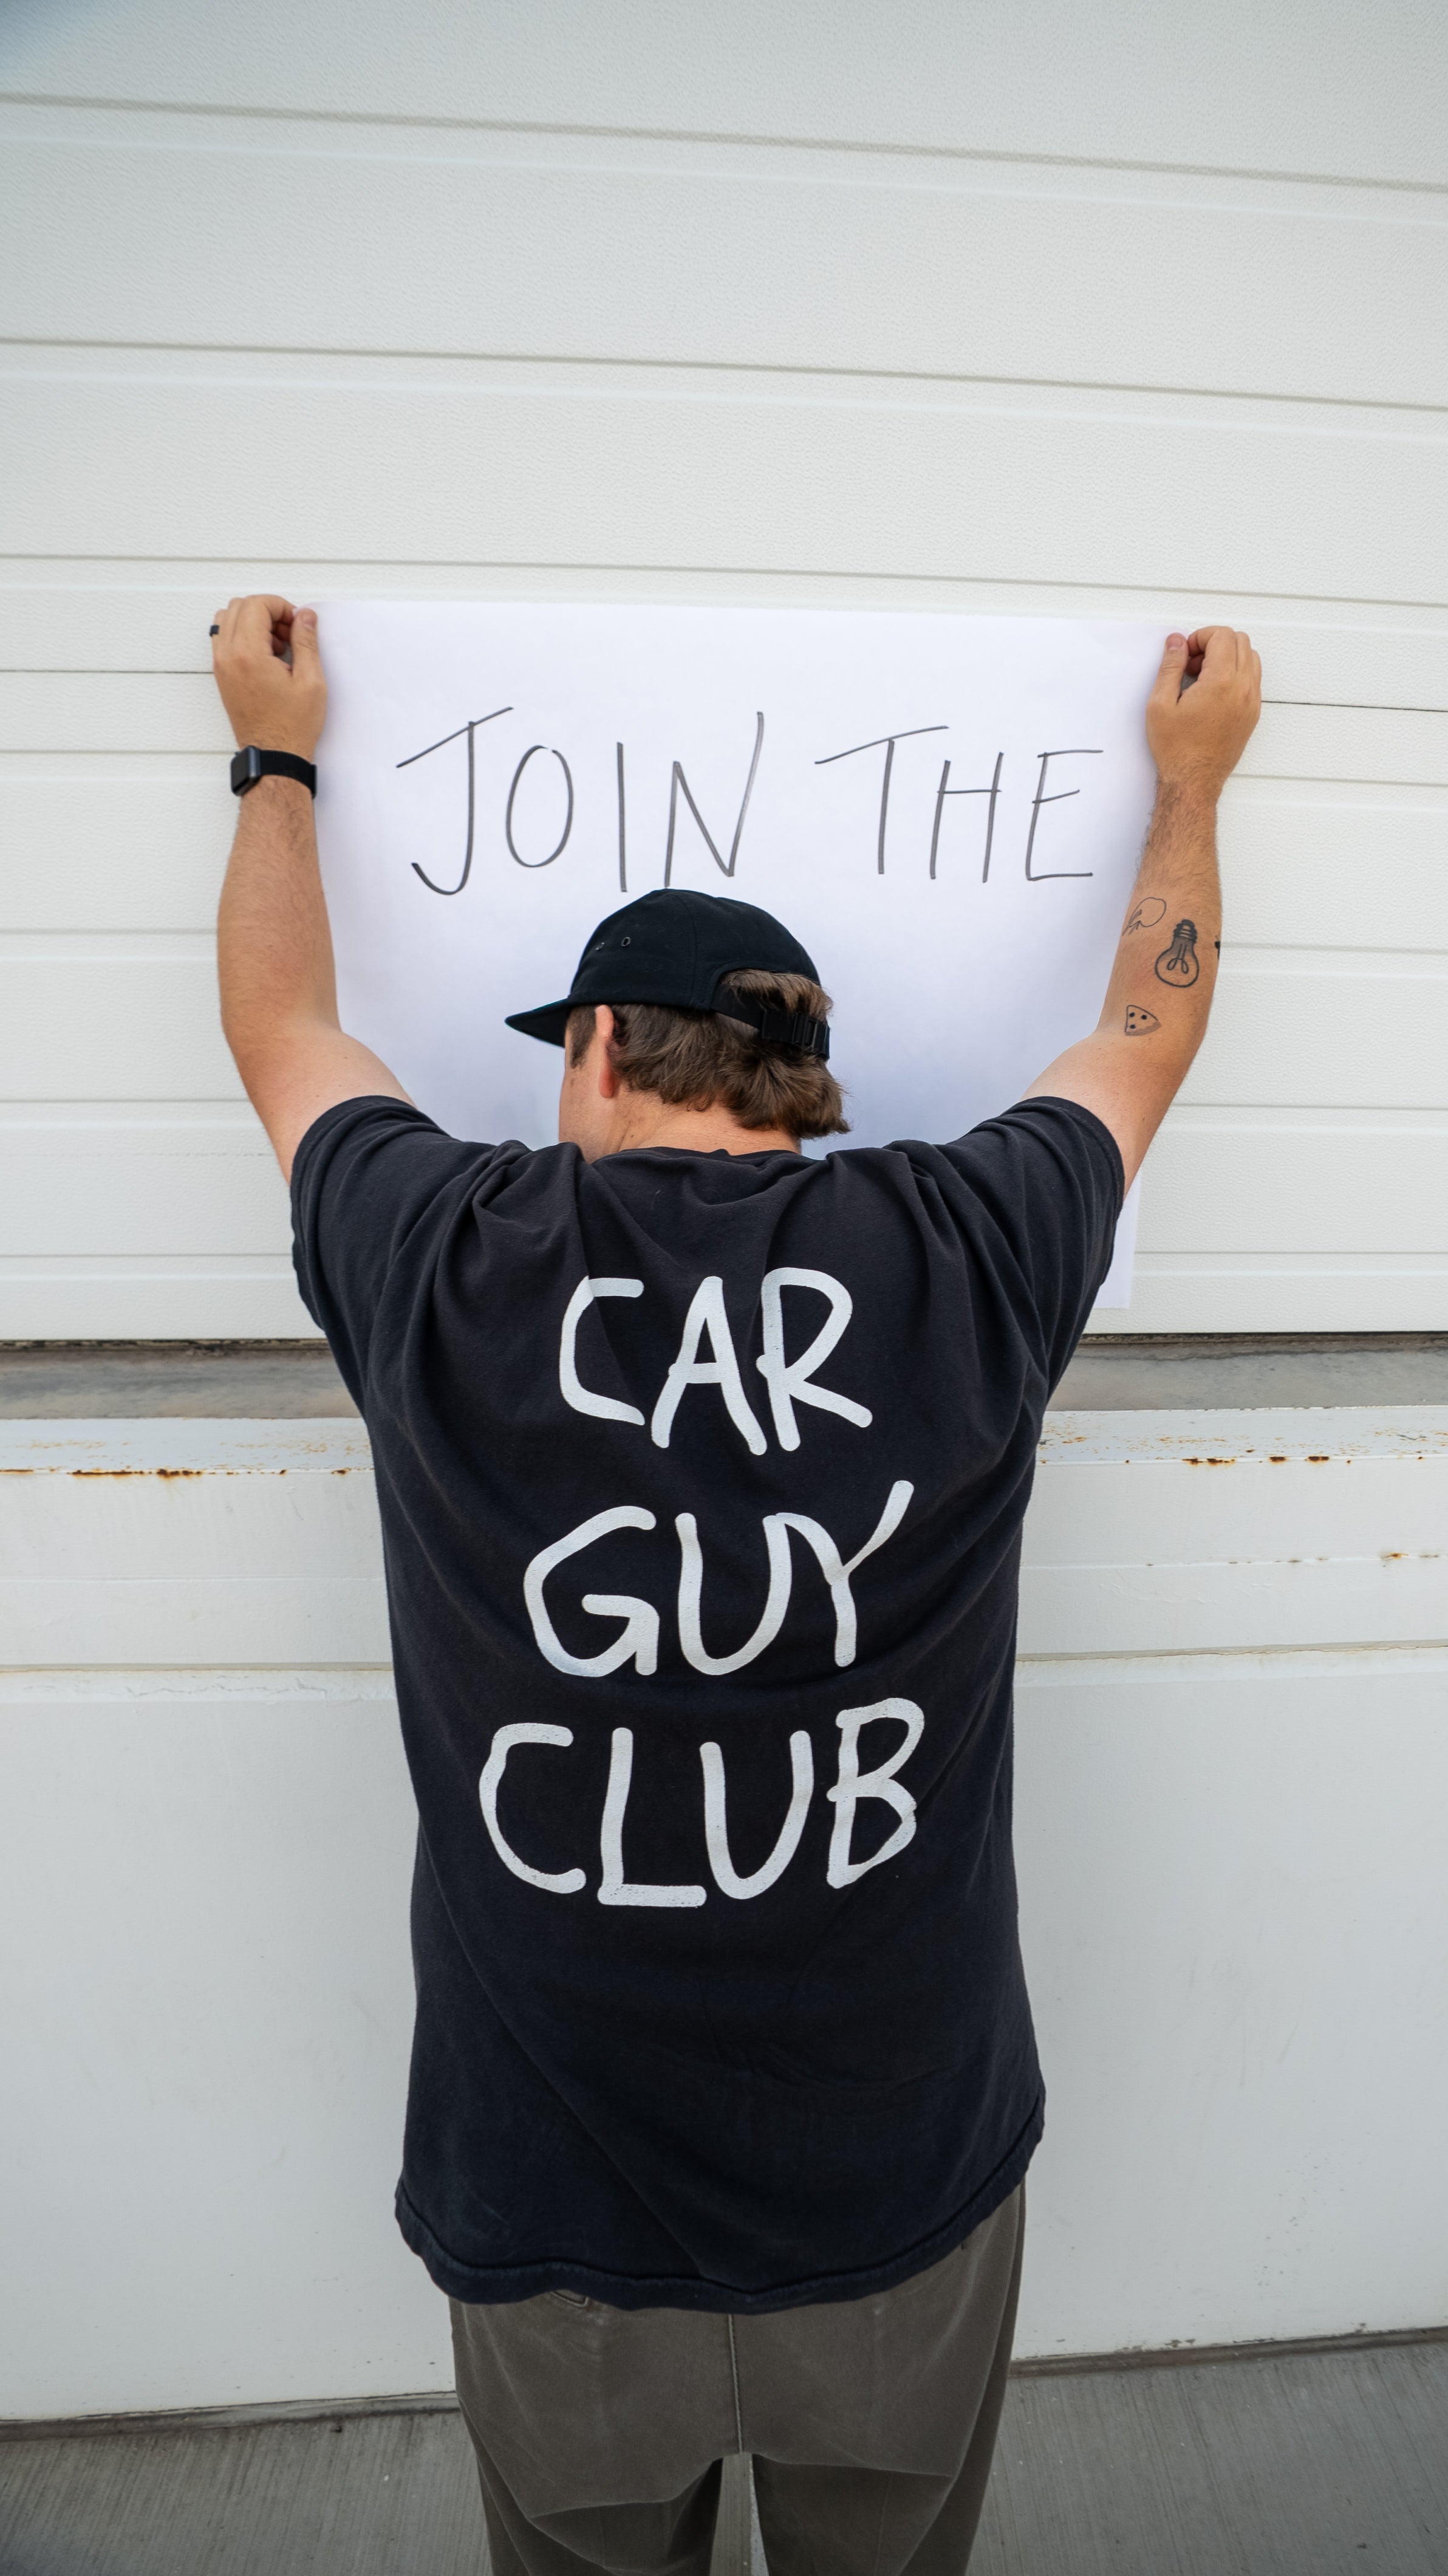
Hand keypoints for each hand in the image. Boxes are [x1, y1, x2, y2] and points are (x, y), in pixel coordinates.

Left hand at [211, 594, 325, 757]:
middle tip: (290, 632)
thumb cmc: (291, 728)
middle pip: (239, 606)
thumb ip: (306, 641)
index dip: (281, 606)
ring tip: (278, 645)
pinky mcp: (222, 675)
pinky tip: (267, 656)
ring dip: (253, 622)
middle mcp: (228, 657)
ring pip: (228, 619)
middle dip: (267, 611)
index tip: (297, 622)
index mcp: (248, 654)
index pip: (256, 604)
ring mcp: (221, 666)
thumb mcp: (311, 681)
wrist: (273, 756)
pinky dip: (244, 636)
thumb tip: (305, 616)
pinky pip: (225, 638)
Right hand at [1146, 626, 1260, 796]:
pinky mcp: (1253, 713)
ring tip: (1203, 677)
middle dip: (1214, 644)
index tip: (1185, 653)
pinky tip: (1213, 691)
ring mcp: (1252, 701)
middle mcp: (1243, 689)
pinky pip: (1252, 678)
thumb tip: (1176, 642)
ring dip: (1227, 657)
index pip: (1223, 635)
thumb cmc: (1177, 749)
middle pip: (1240, 641)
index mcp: (1221, 682)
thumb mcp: (1160, 704)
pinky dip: (1236, 674)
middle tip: (1192, 663)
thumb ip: (1170, 666)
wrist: (1193, 781)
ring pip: (1250, 657)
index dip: (1200, 637)